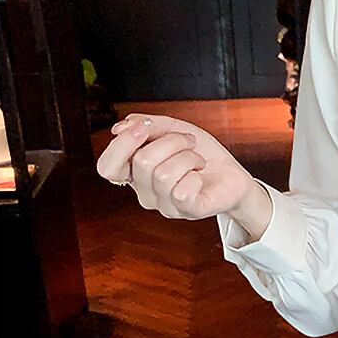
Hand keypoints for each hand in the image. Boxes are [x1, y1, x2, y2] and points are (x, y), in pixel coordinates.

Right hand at [96, 112, 260, 221]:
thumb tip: (120, 128)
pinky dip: (195, 175)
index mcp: (135, 174)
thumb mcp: (172, 129)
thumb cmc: (200, 153)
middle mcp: (145, 193)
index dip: (121, 144)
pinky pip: (181, 192)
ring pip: (164, 174)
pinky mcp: (188, 212)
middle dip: (171, 141)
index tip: (145, 127)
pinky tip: (200, 176)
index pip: (107, 167)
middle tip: (188, 142)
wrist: (231, 173)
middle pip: (142, 161)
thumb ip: (146, 125)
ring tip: (197, 159)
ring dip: (187, 156)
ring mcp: (165, 206)